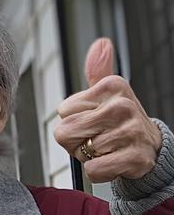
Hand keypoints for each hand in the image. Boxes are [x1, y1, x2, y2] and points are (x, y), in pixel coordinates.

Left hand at [54, 38, 161, 182]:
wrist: (149, 147)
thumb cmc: (119, 120)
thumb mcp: (108, 92)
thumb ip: (98, 69)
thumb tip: (101, 43)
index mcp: (112, 86)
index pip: (63, 111)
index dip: (73, 120)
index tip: (93, 120)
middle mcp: (122, 105)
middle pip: (65, 132)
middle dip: (76, 141)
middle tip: (97, 136)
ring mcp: (130, 132)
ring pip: (81, 152)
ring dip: (90, 156)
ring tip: (109, 147)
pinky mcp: (134, 157)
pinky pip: (94, 170)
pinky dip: (99, 171)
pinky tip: (114, 160)